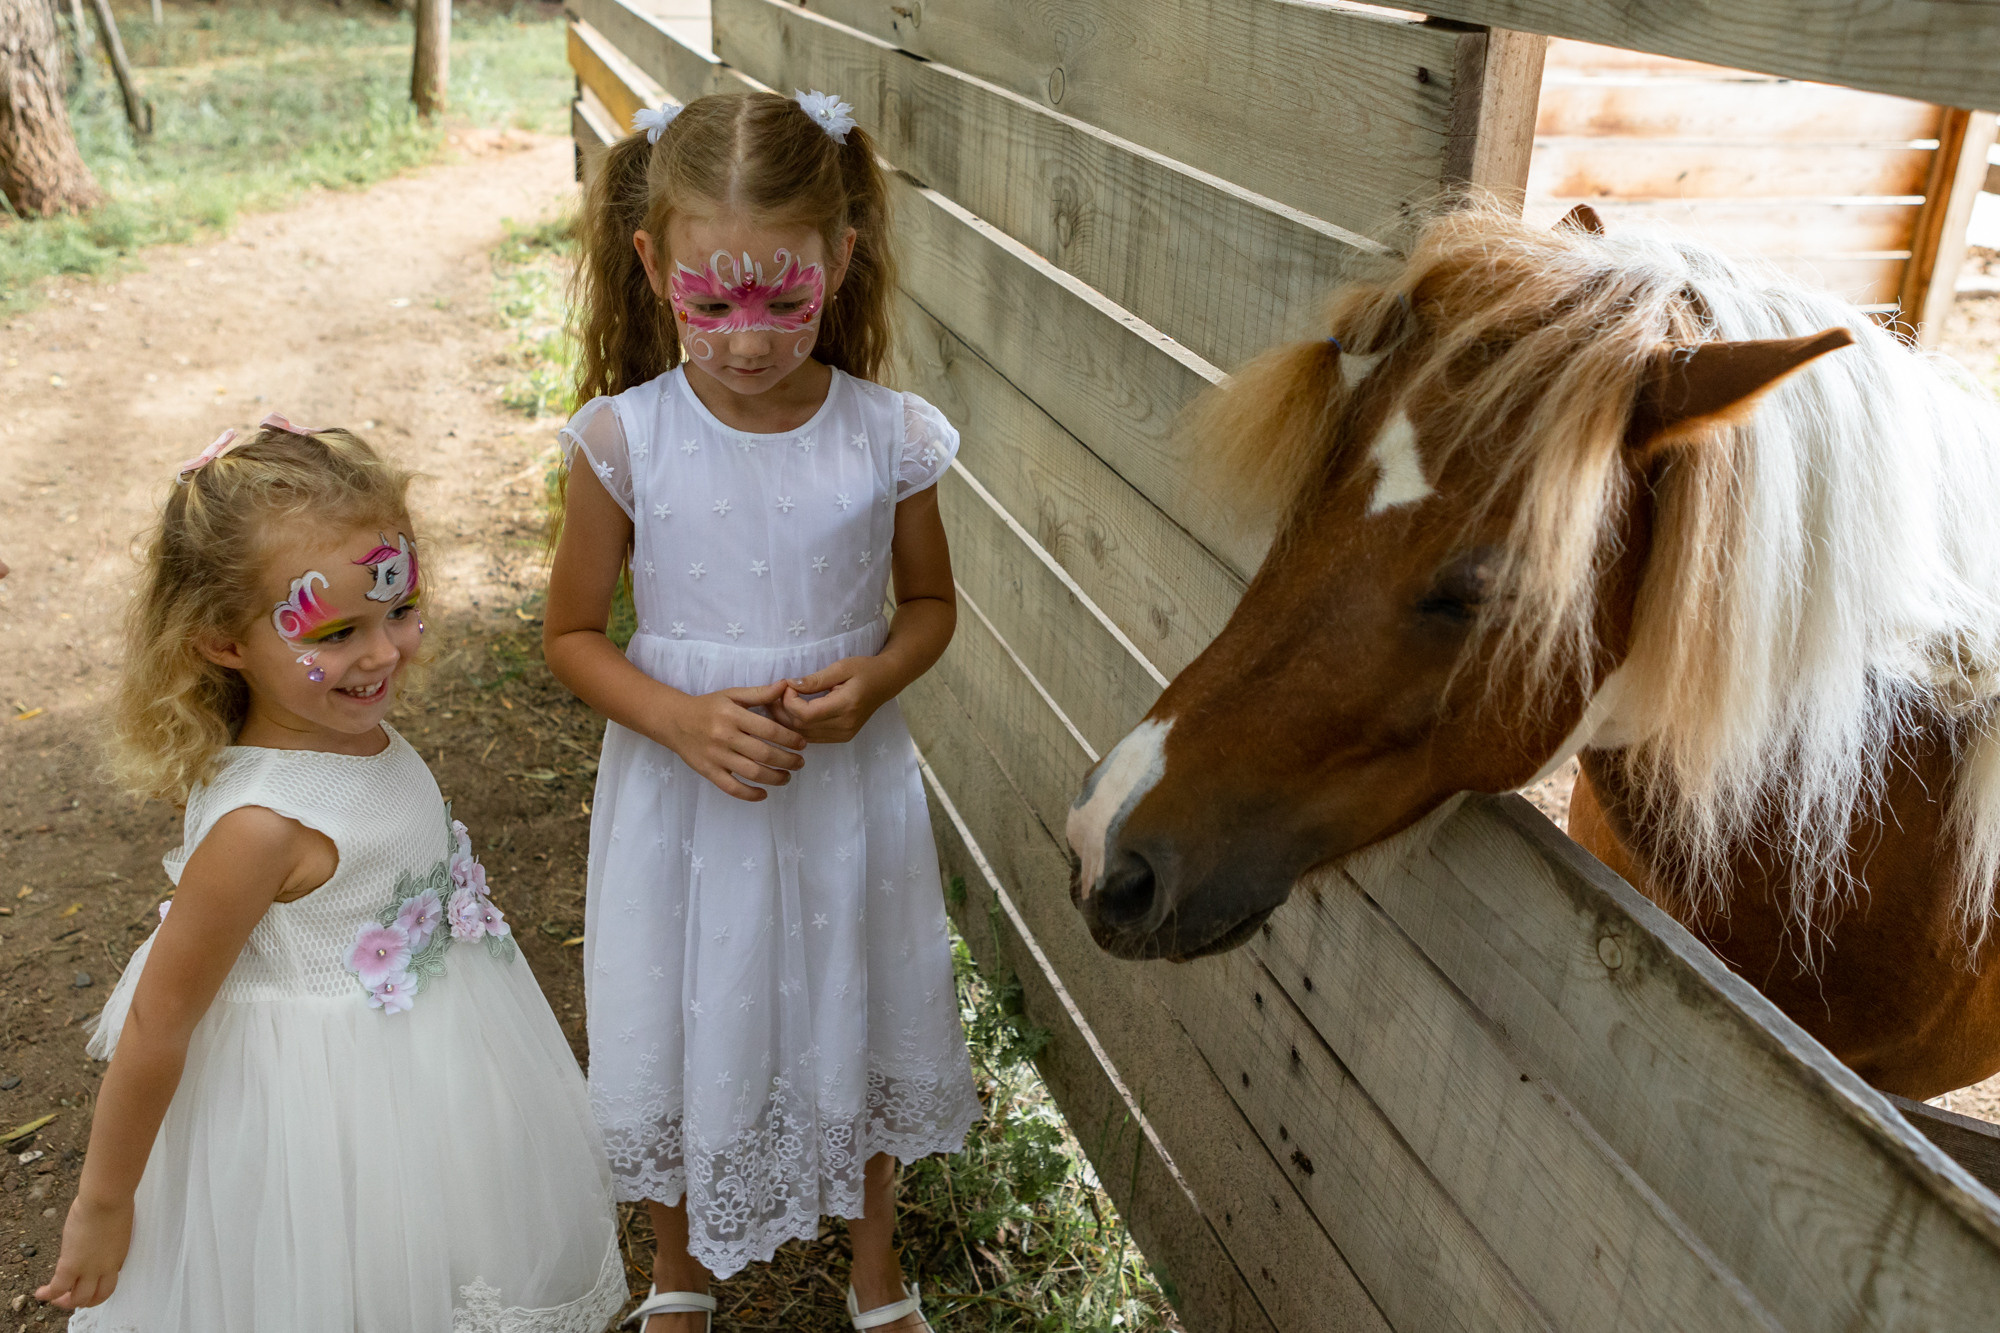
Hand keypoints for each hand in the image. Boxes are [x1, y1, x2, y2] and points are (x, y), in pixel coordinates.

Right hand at [36, 1192, 132, 1309]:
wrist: (107, 1198)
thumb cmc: (114, 1201)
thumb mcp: (118, 1226)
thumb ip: (109, 1238)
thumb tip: (100, 1234)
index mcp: (119, 1256)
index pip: (110, 1281)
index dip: (99, 1286)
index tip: (91, 1284)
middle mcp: (106, 1267)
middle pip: (97, 1296)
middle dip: (84, 1300)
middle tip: (72, 1297)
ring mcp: (89, 1268)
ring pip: (78, 1298)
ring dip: (65, 1302)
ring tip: (55, 1299)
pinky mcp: (71, 1265)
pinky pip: (58, 1288)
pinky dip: (48, 1294)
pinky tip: (40, 1293)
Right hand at [650, 682, 805, 800]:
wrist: (674, 721)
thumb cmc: (708, 706)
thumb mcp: (732, 694)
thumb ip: (760, 693)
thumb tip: (786, 686)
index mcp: (733, 715)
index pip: (769, 730)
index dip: (790, 739)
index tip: (802, 744)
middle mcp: (724, 736)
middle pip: (764, 754)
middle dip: (788, 761)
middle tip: (800, 762)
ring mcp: (716, 756)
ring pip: (751, 773)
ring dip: (775, 778)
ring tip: (787, 777)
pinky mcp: (708, 771)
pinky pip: (732, 788)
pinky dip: (750, 794)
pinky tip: (764, 793)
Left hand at [777, 657, 888, 743]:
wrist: (886, 682)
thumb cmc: (865, 669)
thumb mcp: (841, 667)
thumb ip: (815, 679)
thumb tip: (790, 685)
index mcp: (846, 706)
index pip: (806, 714)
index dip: (789, 702)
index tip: (787, 685)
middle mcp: (845, 725)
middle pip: (802, 727)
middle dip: (782, 711)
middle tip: (773, 694)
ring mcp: (844, 734)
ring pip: (803, 735)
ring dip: (787, 721)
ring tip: (776, 703)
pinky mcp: (842, 737)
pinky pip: (812, 737)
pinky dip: (798, 726)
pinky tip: (790, 712)